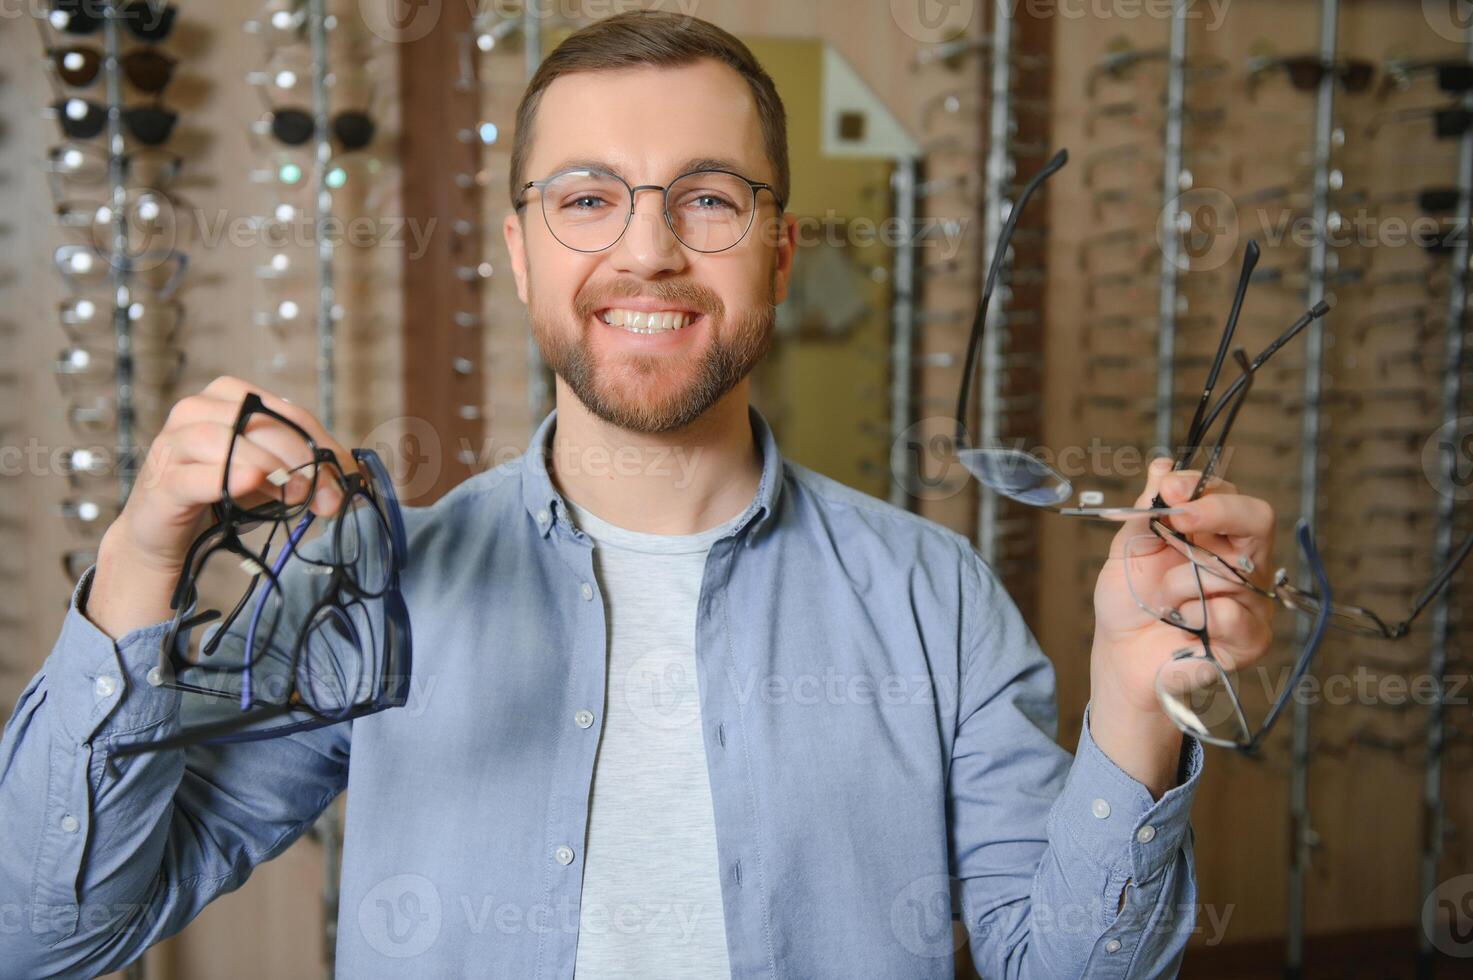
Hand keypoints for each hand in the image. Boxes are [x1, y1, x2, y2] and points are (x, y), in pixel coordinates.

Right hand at [88, 376, 355, 638]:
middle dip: (301, 458)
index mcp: (227, 398)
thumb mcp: (270, 474)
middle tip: (327, 496)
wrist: (165, 532)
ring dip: (267, 465)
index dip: (320, 443)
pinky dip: (224, 477)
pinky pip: (192, 475)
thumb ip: (304, 466)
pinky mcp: (161, 483)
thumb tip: (350, 475)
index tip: (346, 477)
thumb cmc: (221, 492)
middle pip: (256, 421)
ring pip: (221, 439)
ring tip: (295, 494)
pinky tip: (252, 482)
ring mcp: (172, 445)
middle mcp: (195, 411)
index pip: (285, 412)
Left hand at [1087, 456, 1277, 793]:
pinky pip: (1231, 614)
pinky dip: (1196, 618)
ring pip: (1232, 570)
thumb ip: (1148, 510)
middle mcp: (1240, 558)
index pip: (1226, 494)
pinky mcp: (1252, 636)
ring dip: (1181, 585)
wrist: (1121, 654)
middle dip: (1216, 513)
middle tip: (1179, 522)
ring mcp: (1251, 597)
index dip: (1201, 486)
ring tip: (1163, 603)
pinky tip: (1183, 625)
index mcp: (1212, 532)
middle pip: (1257, 518)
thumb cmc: (1129, 600)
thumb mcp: (1130, 548)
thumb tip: (1162, 465)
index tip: (1168, 488)